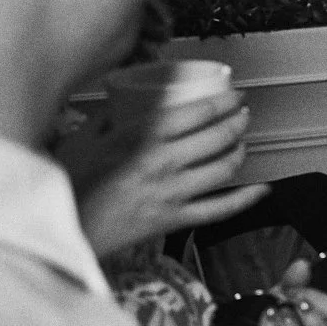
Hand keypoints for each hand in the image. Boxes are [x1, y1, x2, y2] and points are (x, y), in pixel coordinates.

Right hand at [61, 89, 268, 256]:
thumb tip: (122, 103)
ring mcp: (173, 192)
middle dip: (238, 122)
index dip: (224, 102)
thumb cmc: (68, 184)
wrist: (63, 228)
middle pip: (218, 137)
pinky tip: (263, 189)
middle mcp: (164, 162)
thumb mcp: (83, 140)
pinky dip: (246, 199)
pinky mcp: (175, 219)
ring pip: (224, 168)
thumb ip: (108, 119)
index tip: (235, 96)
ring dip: (241, 152)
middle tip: (244, 115)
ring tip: (243, 143)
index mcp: (141, 137)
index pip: (197, 112)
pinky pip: (220, 209)